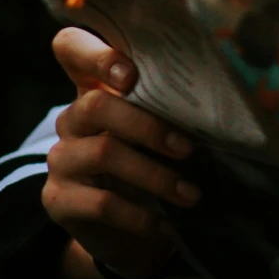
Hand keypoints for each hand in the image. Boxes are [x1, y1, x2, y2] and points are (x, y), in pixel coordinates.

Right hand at [43, 26, 196, 278]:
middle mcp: (71, 119)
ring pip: (104, 153)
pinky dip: (141, 216)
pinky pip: (101, 203)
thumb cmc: (151, 165)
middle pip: (96, 105)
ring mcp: (61, 159)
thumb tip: (221, 101)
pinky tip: (166, 226)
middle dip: (149, 126)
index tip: (131, 74)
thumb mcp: (159, 133)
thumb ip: (169, 108)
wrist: (127, 230)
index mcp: (94, 90)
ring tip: (191, 195)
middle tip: (189, 149)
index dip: (94, 54)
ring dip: (156, 176)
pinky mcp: (58, 200)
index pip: (71, 48)